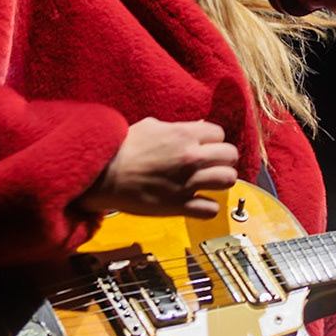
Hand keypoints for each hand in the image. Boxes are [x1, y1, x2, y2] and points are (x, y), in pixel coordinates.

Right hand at [79, 118, 238, 218]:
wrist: (104, 175)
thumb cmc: (122, 150)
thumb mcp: (150, 126)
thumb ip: (177, 128)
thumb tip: (197, 127)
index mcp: (184, 134)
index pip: (219, 133)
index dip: (213, 141)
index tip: (205, 147)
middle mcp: (191, 157)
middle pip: (231, 155)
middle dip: (223, 160)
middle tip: (212, 165)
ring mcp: (188, 182)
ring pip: (228, 180)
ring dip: (221, 182)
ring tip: (210, 184)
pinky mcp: (180, 205)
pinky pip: (212, 209)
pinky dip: (208, 208)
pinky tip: (198, 203)